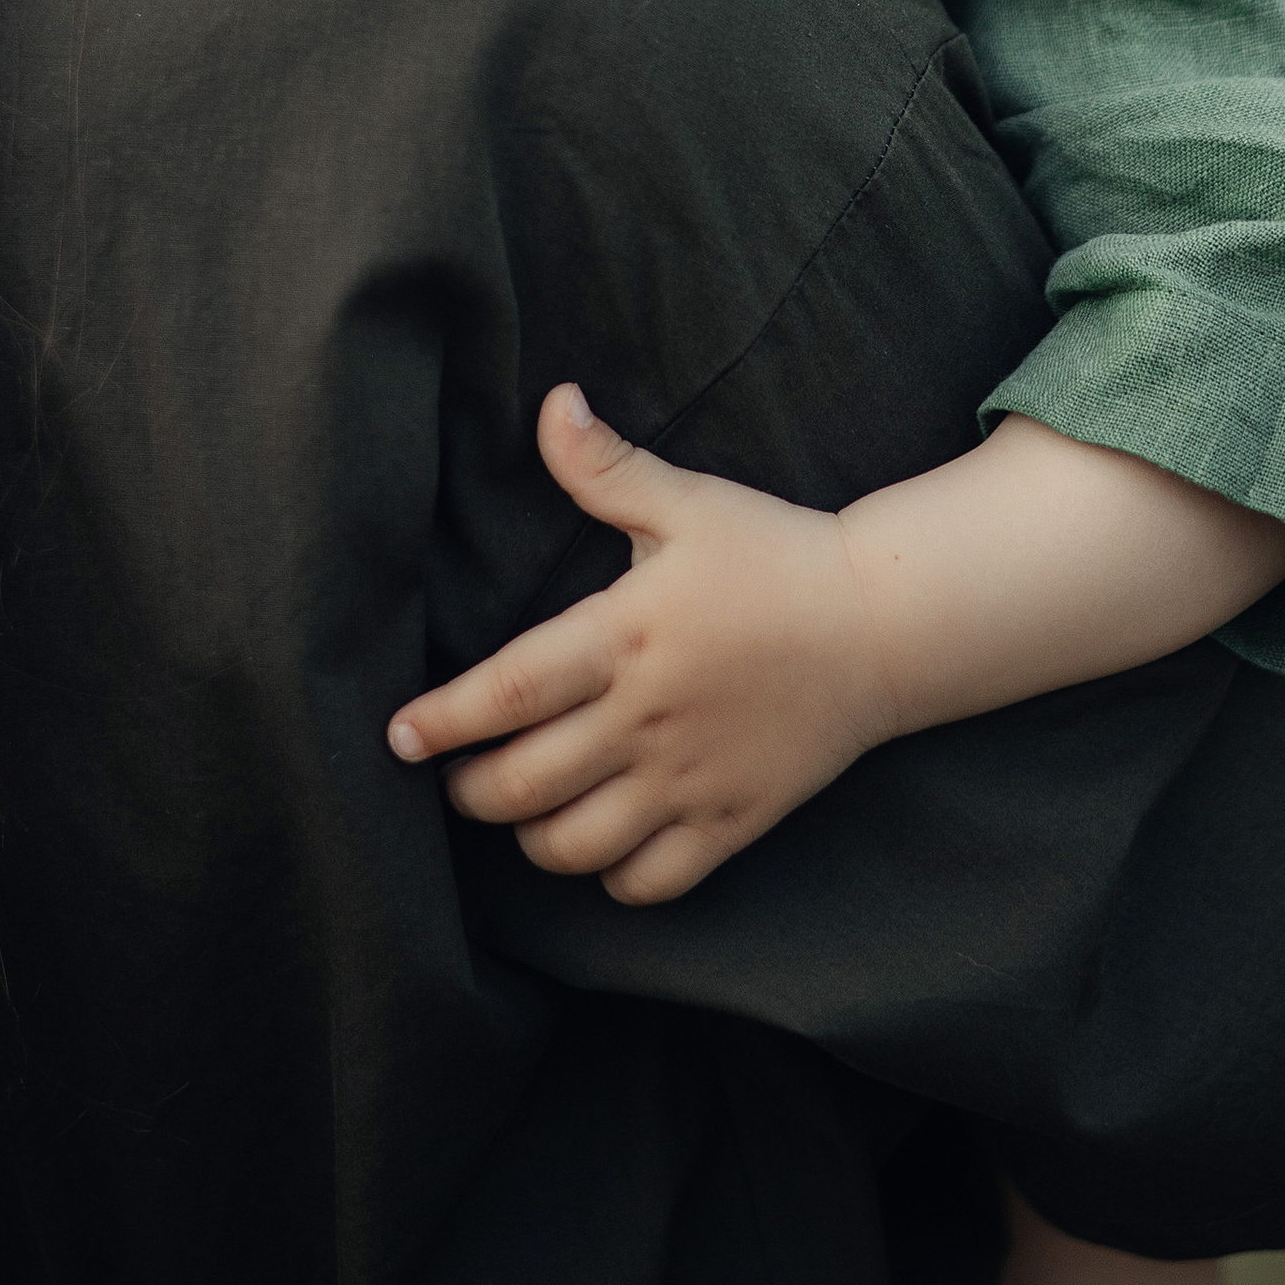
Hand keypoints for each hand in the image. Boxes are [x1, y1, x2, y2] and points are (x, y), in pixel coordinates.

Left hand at [386, 387, 900, 902]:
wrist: (886, 623)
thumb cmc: (777, 555)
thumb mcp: (691, 503)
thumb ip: (607, 467)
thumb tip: (551, 401)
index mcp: (627, 636)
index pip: (510, 690)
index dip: (444, 720)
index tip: (398, 736)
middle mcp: (650, 717)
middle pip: (523, 785)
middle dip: (469, 792)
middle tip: (454, 776)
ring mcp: (691, 777)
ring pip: (576, 846)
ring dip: (530, 838)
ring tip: (522, 810)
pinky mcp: (733, 821)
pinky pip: (650, 884)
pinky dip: (611, 879)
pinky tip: (602, 845)